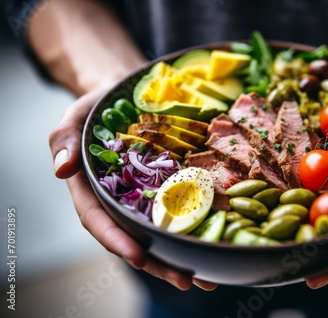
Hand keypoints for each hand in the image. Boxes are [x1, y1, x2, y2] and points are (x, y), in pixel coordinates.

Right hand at [49, 86, 216, 290]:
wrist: (121, 97)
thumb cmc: (95, 110)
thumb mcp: (74, 119)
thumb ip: (63, 141)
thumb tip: (61, 169)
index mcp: (92, 192)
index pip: (100, 222)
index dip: (118, 241)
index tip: (138, 257)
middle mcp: (119, 201)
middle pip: (136, 238)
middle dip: (158, 263)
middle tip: (185, 280)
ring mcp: (144, 197)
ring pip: (160, 232)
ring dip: (182, 257)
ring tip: (207, 277)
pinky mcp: (167, 188)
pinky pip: (180, 210)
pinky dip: (196, 229)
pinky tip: (216, 243)